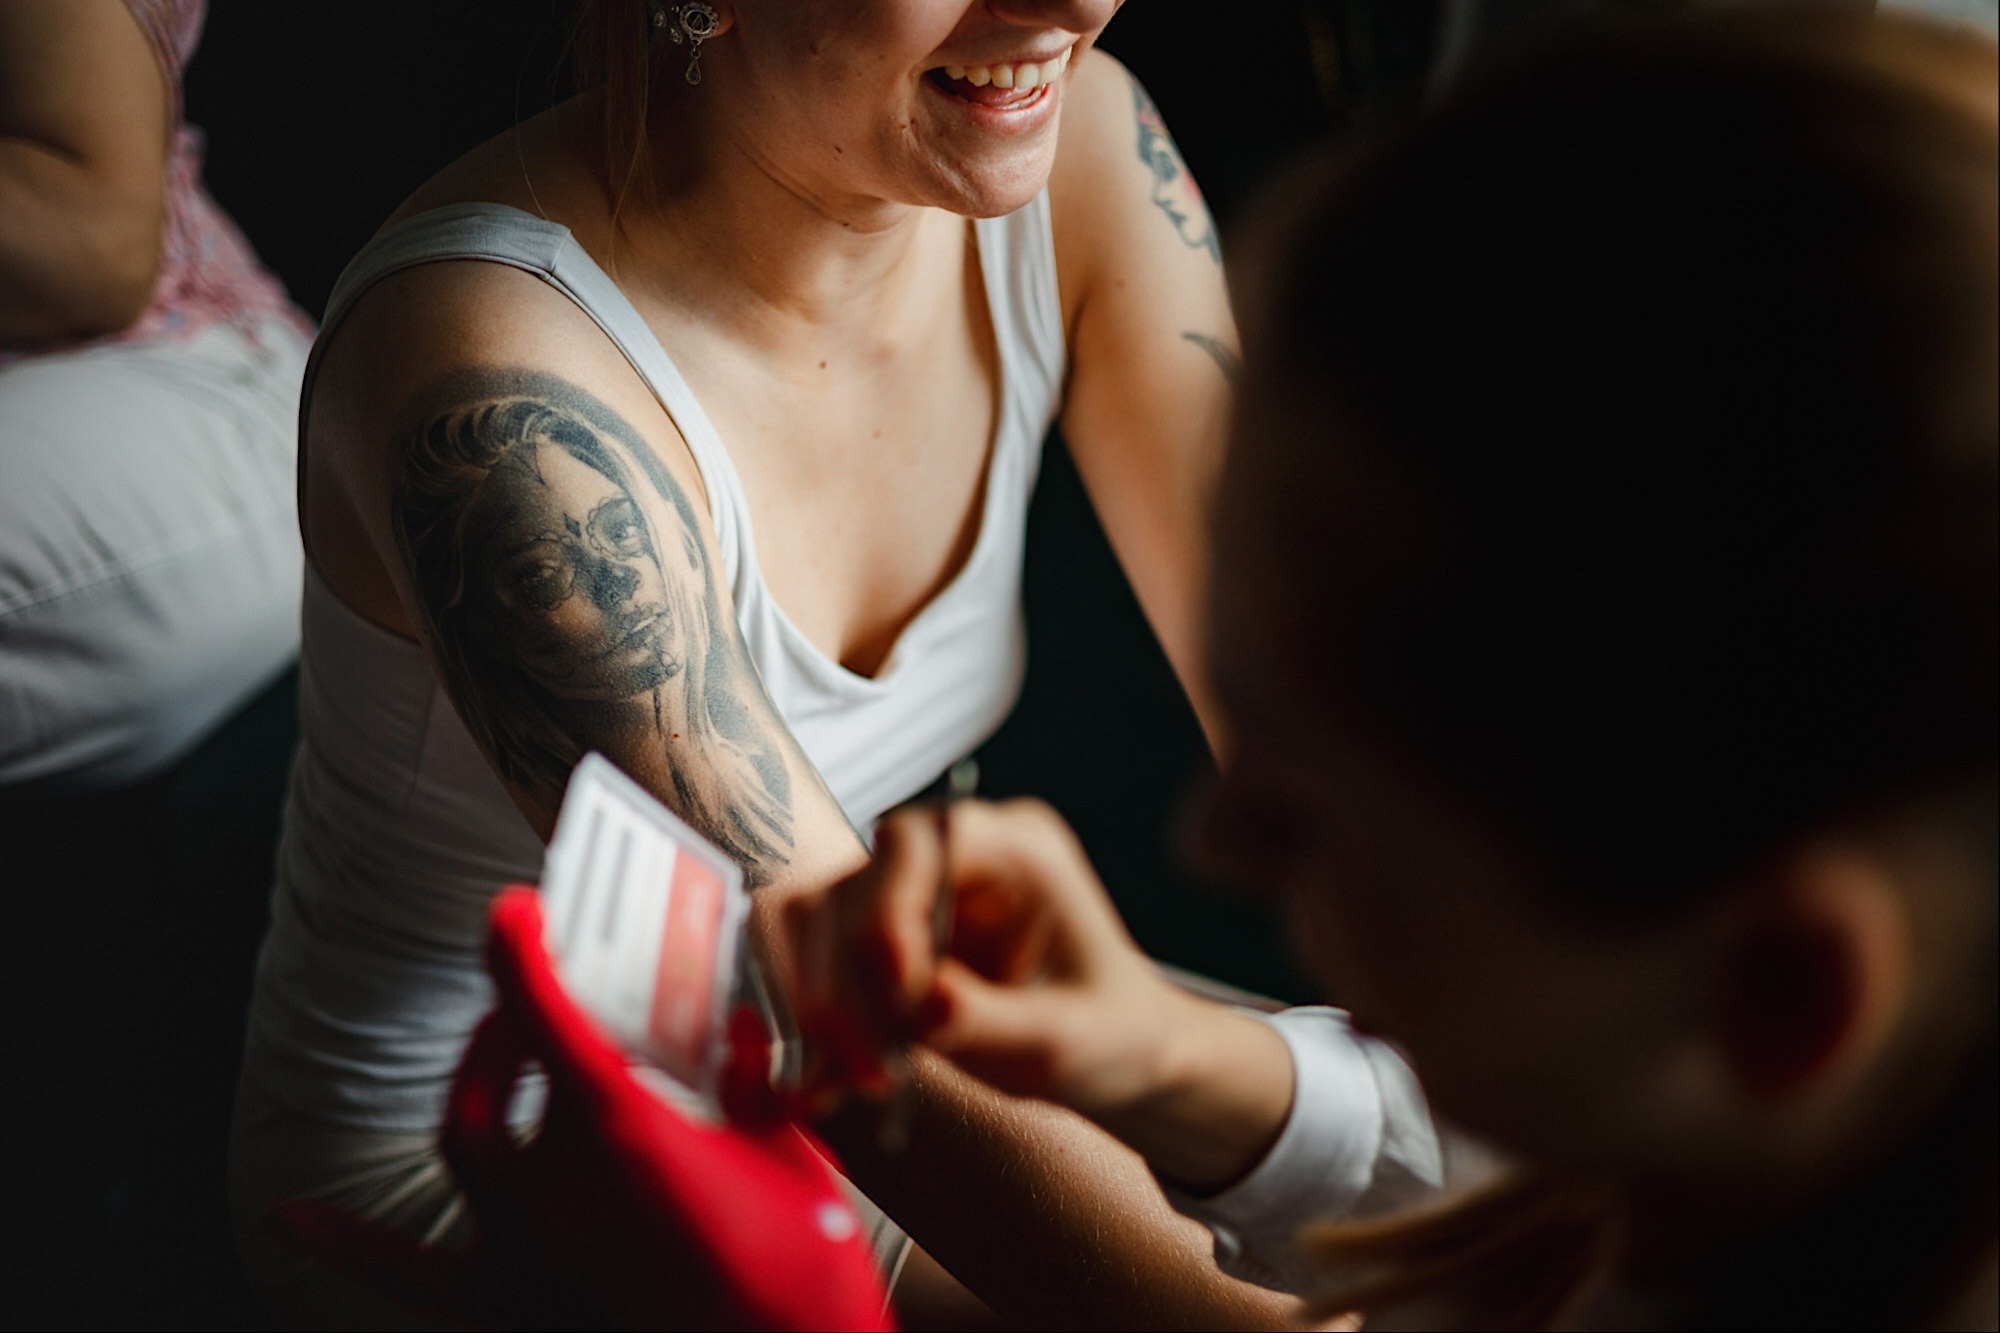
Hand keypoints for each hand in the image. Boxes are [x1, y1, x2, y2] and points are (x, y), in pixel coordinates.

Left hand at [270, 886, 891, 1331]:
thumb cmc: (801, 1272)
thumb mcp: (791, 1158)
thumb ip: (751, 1088)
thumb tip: (738, 1035)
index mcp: (619, 1129)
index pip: (544, 1010)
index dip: (520, 950)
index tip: (512, 911)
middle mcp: (551, 1183)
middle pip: (498, 1069)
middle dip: (512, 1020)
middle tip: (539, 998)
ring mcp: (521, 1251)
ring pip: (463, 1145)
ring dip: (474, 1087)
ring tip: (495, 1061)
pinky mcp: (509, 1308)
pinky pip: (410, 1272)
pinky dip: (349, 1242)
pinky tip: (289, 1220)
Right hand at [782, 798, 1203, 1124]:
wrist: (1113, 1055)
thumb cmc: (1110, 1031)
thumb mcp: (1066, 1037)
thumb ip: (993, 1018)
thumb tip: (926, 1005)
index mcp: (1015, 848)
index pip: (918, 843)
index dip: (890, 910)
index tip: (901, 993)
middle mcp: (953, 858)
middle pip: (857, 887)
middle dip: (851, 981)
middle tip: (871, 1069)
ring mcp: (912, 896)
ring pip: (823, 926)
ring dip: (828, 1006)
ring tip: (853, 1083)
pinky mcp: (882, 941)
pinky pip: (821, 969)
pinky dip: (821, 1030)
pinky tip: (827, 1087)